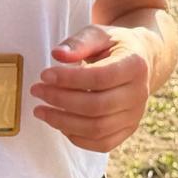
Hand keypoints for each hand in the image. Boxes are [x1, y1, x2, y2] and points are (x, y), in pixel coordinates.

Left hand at [30, 25, 152, 152]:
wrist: (141, 59)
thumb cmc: (114, 44)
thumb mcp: (99, 34)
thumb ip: (79, 42)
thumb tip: (57, 54)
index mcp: (135, 64)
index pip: (100, 78)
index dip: (69, 79)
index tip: (44, 75)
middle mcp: (139, 93)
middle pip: (97, 106)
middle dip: (61, 101)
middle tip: (37, 91)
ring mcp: (135, 115)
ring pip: (98, 129)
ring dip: (64, 122)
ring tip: (41, 110)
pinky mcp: (128, 130)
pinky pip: (102, 144)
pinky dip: (77, 137)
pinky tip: (59, 124)